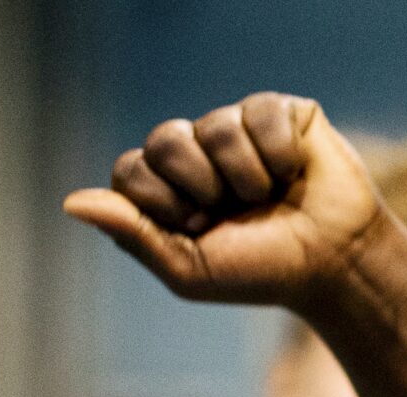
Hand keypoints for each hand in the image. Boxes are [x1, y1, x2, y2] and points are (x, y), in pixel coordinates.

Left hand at [68, 93, 389, 308]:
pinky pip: (260, 112)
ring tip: (270, 197)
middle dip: (201, 186)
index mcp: (168, 189)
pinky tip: (294, 174)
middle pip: (165, 140)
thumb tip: (71, 202)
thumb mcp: (189, 270)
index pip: (130, 170)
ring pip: (215, 125)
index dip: (162, 202)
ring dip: (247, 176)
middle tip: (233, 213)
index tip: (199, 230)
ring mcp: (237, 128)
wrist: (335, 265)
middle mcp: (197, 152)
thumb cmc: (262, 273)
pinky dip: (279, 154)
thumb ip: (132, 234)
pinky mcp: (279, 112)